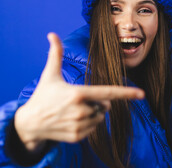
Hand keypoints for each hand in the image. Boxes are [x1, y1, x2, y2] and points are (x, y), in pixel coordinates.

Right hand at [14, 33, 144, 151]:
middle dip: (98, 102)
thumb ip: (55, 54)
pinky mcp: (77, 137)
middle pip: (105, 105)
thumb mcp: (49, 74)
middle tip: (79, 100)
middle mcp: (81, 110)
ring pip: (100, 118)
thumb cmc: (43, 95)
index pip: (108, 93)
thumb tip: (52, 34)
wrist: (29, 123)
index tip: (142, 94)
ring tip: (73, 111)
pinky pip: (93, 129)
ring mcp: (79, 125)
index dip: (127, 93)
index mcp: (78, 93)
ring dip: (93, 113)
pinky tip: (71, 121)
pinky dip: (87, 125)